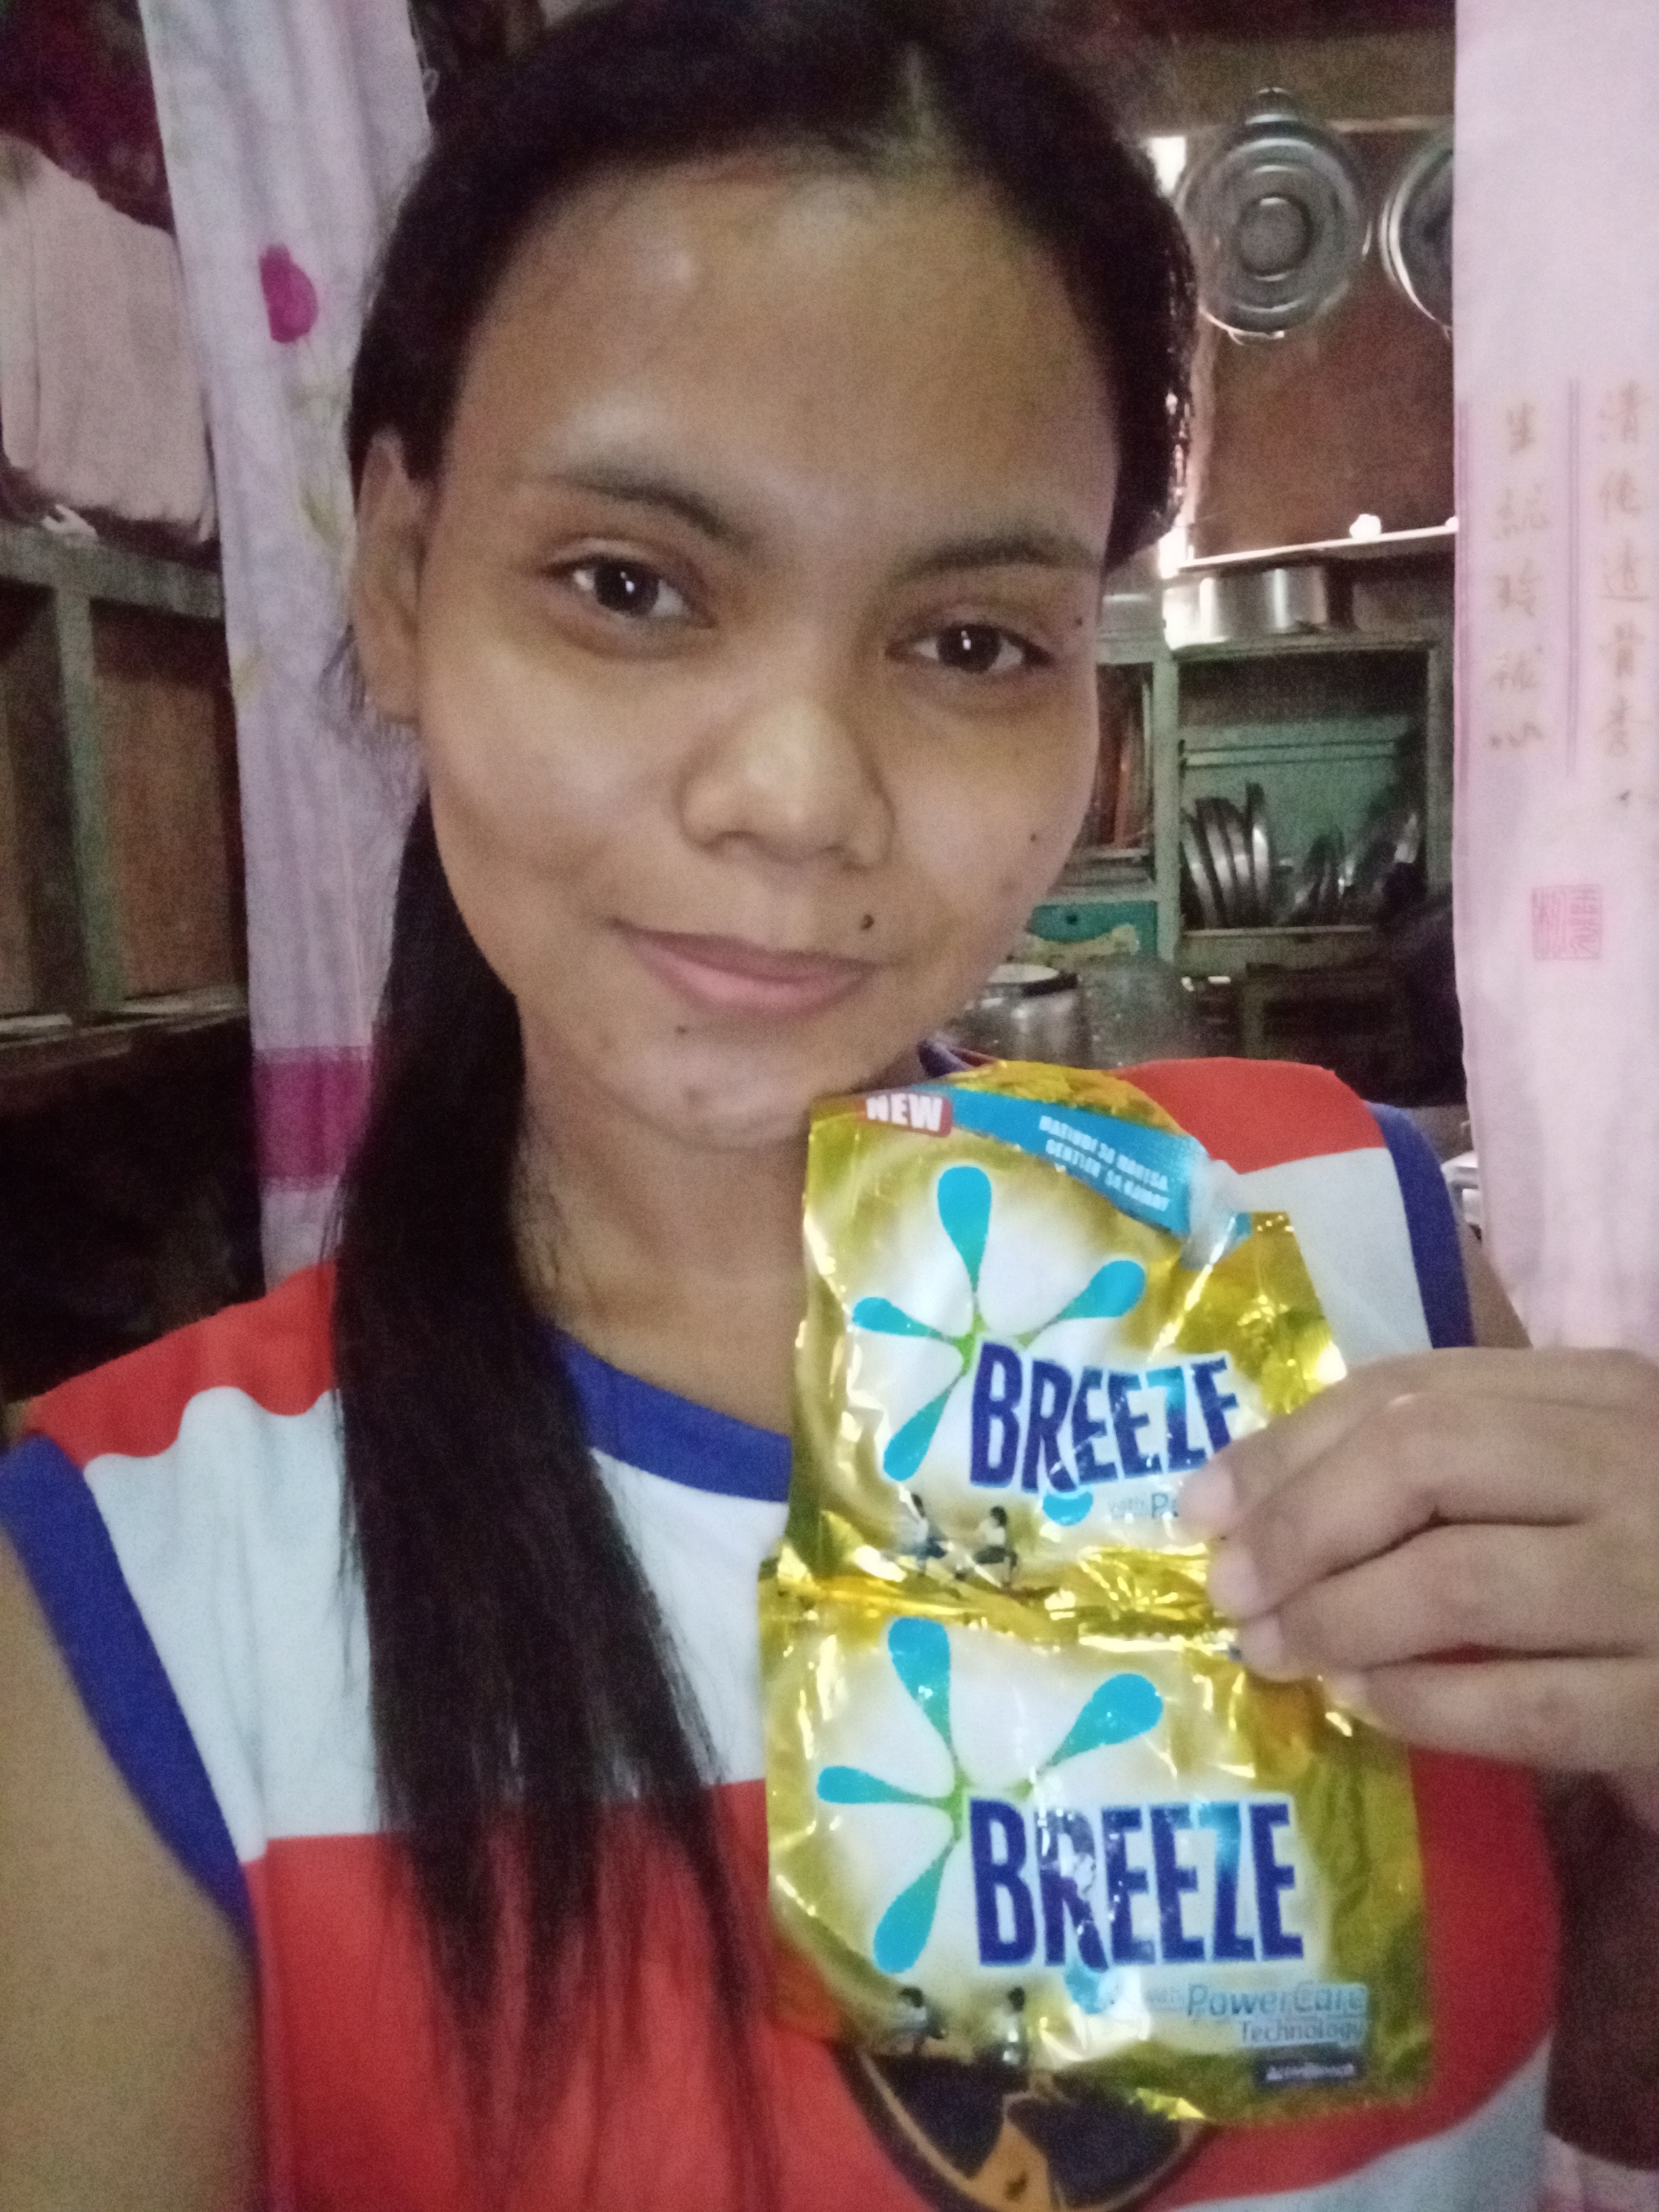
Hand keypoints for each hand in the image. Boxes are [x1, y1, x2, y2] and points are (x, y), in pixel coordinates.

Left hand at [1177, 1348, 1658, 1787]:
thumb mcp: (1574, 1472)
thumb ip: (1454, 1461)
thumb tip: (1246, 1498)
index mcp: (1600, 1390)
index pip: (1413, 1391)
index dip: (1288, 1446)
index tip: (1201, 1505)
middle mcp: (1635, 1464)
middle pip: (1424, 1462)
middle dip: (1301, 1525)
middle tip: (1229, 1586)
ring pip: (1461, 1580)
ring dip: (1340, 1618)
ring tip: (1275, 1650)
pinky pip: (1528, 1702)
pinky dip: (1426, 1704)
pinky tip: (1367, 1705)